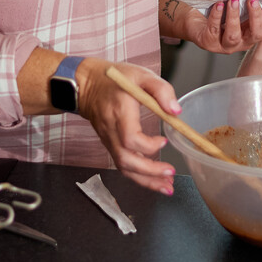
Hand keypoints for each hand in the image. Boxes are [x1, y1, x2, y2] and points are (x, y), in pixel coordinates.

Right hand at [76, 58, 180, 194]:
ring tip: (166, 186)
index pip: (130, 138)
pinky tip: (153, 179)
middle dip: (149, 172)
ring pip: (123, 167)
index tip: (164, 140)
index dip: (148, 145)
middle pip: (126, 160)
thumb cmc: (115, 78)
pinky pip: (122, 164)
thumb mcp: (141, 75)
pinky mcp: (109, 144)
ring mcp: (108, 139)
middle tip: (170, 174)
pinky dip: (138, 176)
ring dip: (145, 180)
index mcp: (120, 110)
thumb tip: (175, 111)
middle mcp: (112, 129)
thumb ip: (161, 90)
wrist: (86, 84)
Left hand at [159, 0, 261, 53]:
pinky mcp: (208, 43)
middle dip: (256, 16)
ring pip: (233, 36)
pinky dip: (216, 16)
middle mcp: (241, 42)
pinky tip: (218, 5)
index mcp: (251, 32)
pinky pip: (213, 30)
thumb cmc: (218, 10)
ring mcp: (224, 45)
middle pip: (256, 34)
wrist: (194, 18)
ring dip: (234, 17)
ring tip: (233, 0)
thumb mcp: (236, 4)